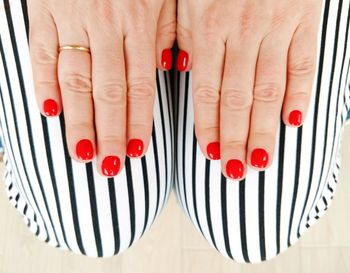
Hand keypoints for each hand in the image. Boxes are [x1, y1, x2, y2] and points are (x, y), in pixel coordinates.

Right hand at [28, 0, 175, 176]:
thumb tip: (167, 69)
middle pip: (108, 92)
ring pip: (75, 80)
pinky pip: (42, 52)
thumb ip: (167, 30)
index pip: (139, 86)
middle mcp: (106, 26)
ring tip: (83, 152)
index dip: (139, 122)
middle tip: (110, 166)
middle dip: (109, 132)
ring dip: (79, 120)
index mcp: (139, 23)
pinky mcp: (44, 10)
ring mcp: (72, 18)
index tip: (137, 151)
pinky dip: (44, 82)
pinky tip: (49, 111)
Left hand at [177, 0, 321, 179]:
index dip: (208, 128)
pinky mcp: (305, 18)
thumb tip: (180, 70)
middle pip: (237, 101)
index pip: (206, 93)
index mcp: (207, 28)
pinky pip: (304, 64)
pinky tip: (294, 120)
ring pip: (269, 91)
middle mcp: (241, 33)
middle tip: (235, 172)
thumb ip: (183, 33)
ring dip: (264, 129)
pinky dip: (300, 93)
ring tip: (261, 160)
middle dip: (235, 141)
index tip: (210, 154)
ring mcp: (276, 27)